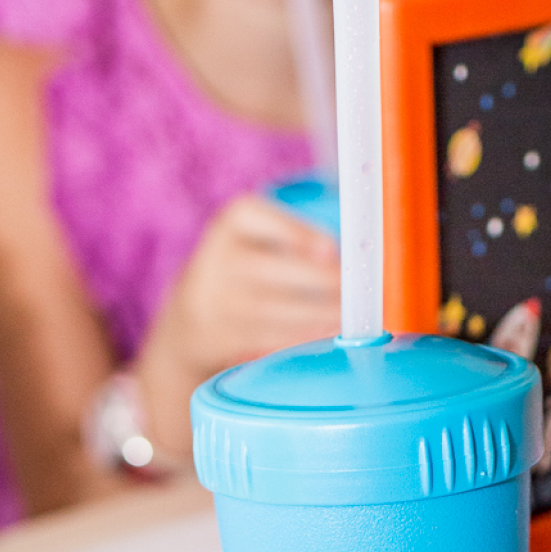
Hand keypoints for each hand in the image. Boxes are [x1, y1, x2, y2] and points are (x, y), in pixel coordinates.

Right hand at [134, 196, 339, 457]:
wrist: (193, 315)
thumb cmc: (251, 266)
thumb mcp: (262, 235)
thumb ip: (299, 237)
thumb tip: (343, 258)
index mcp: (234, 220)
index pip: (255, 216)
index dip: (295, 233)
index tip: (331, 250)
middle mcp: (219, 256)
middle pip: (271, 269)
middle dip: (321, 280)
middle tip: (357, 289)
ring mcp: (216, 298)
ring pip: (274, 308)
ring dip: (320, 313)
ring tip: (352, 315)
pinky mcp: (224, 333)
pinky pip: (270, 335)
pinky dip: (304, 334)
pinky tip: (329, 331)